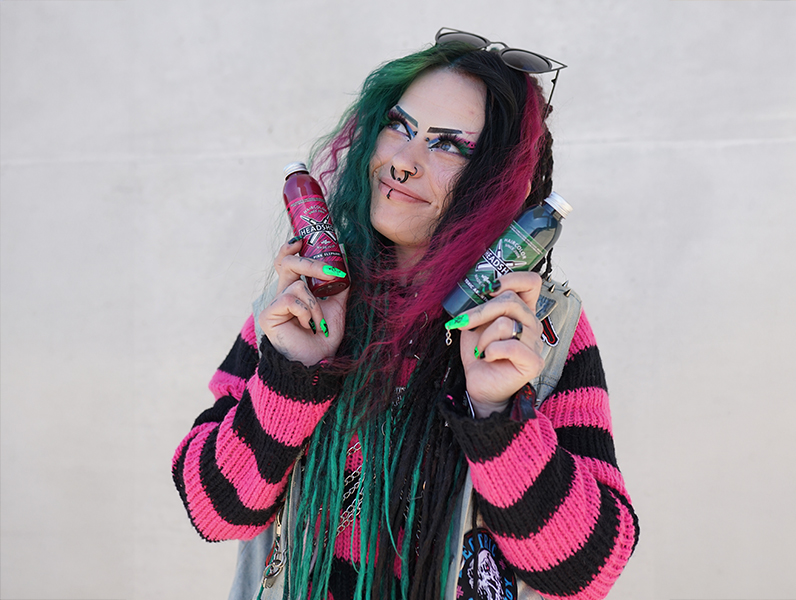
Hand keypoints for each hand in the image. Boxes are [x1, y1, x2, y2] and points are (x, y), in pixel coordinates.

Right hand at [258, 238, 349, 366]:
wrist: (317, 362)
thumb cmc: (324, 337)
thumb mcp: (336, 307)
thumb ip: (338, 286)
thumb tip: (344, 261)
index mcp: (295, 289)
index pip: (287, 262)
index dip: (290, 248)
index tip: (301, 240)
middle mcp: (282, 293)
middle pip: (288, 263)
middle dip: (312, 264)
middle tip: (332, 272)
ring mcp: (274, 303)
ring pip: (297, 285)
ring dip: (315, 305)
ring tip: (319, 322)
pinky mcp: (268, 315)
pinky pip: (291, 300)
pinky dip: (305, 312)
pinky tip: (307, 326)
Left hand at [446, 272, 544, 417]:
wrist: (479, 385)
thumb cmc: (479, 353)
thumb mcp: (476, 323)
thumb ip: (480, 305)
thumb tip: (474, 288)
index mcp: (522, 311)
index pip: (531, 282)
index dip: (512, 278)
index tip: (489, 288)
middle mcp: (532, 324)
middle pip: (511, 301)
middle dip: (480, 311)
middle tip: (464, 323)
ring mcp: (536, 343)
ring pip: (505, 324)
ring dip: (483, 337)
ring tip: (481, 350)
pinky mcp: (533, 362)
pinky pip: (510, 346)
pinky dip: (491, 351)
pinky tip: (488, 358)